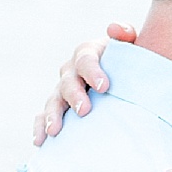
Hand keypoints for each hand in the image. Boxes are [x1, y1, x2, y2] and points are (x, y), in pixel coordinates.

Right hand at [33, 23, 138, 145]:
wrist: (123, 79)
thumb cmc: (129, 64)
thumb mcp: (131, 48)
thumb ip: (126, 36)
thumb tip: (115, 29)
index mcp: (88, 54)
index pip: (86, 59)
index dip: (93, 72)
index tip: (104, 87)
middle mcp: (71, 71)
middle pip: (68, 82)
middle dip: (75, 96)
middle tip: (84, 111)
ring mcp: (62, 90)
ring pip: (53, 101)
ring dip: (52, 115)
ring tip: (54, 131)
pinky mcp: (57, 108)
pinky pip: (43, 116)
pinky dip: (39, 127)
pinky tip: (40, 142)